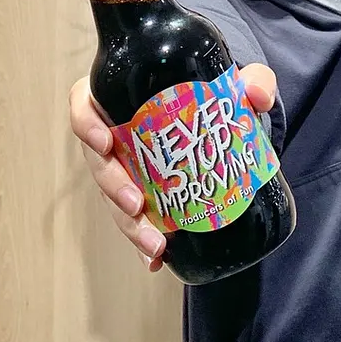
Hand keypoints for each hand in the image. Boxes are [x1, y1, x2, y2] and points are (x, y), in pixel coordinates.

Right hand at [69, 63, 279, 271]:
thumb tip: (256, 96)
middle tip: (136, 204)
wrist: (217, 117)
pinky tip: (156, 262)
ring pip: (112, 198)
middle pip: (97, 162)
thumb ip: (253, 79)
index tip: (105, 143)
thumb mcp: (232, 80)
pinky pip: (133, 220)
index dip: (86, 125)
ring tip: (154, 244)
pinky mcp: (140, 194)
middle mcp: (113, 134)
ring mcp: (124, 167)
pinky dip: (141, 242)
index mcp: (118, 97)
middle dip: (112, 187)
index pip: (83, 106)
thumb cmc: (208, 90)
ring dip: (127, 224)